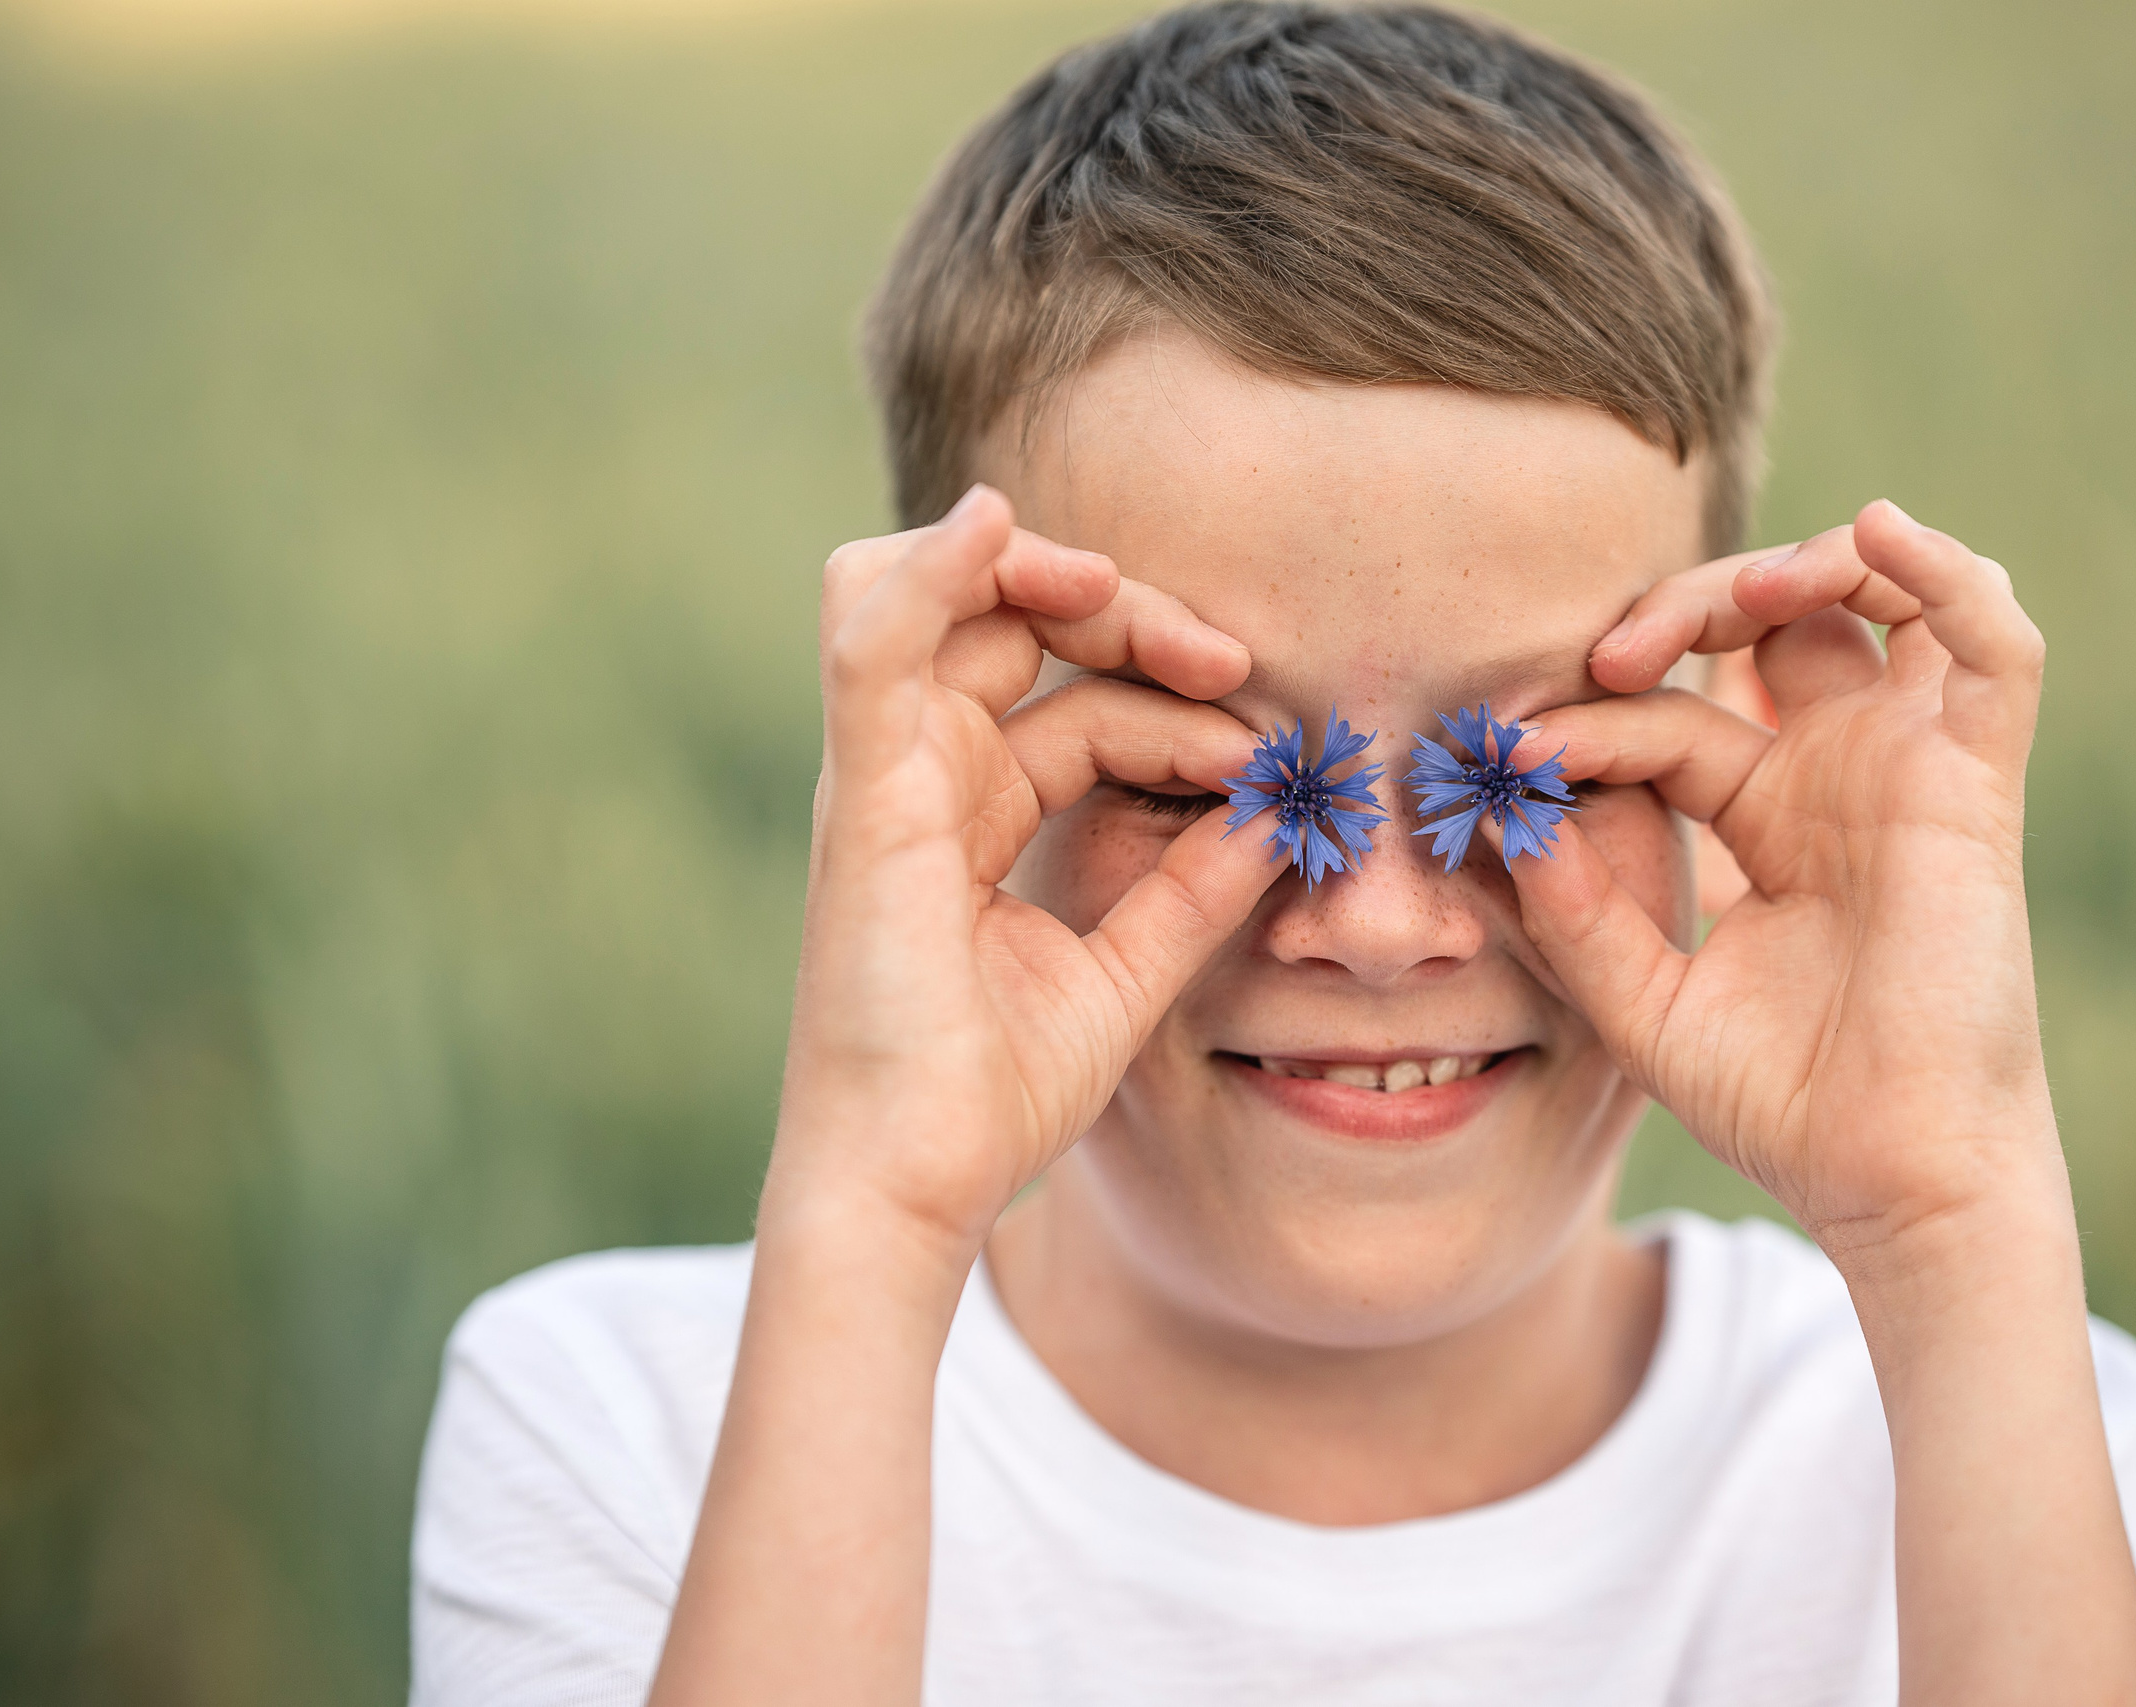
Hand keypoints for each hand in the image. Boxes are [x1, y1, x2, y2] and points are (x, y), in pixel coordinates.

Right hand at [774, 485, 1277, 1258]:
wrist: (916, 1186)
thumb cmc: (991, 1097)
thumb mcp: (1124, 975)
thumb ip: (1190, 893)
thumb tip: (1273, 821)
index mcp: (967, 813)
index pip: (1074, 701)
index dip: (1173, 701)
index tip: (1265, 750)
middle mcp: (917, 778)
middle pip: (1012, 623)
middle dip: (1127, 616)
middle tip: (1228, 661)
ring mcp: (882, 778)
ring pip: (934, 596)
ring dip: (1045, 573)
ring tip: (1138, 606)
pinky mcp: (862, 795)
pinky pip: (873, 639)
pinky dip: (927, 568)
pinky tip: (995, 525)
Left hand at [1513, 500, 2060, 1256]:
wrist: (1890, 1183)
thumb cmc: (1783, 1103)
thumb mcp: (1641, 1004)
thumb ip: (1574, 912)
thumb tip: (1507, 815)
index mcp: (1764, 812)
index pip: (1670, 717)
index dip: (1592, 720)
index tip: (1512, 753)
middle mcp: (1838, 774)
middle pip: (1770, 622)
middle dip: (1685, 608)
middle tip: (1608, 653)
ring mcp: (1909, 770)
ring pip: (1879, 600)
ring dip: (1800, 564)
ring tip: (1729, 598)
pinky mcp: (1976, 784)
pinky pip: (1994, 645)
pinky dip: (1950, 572)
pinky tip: (1882, 531)